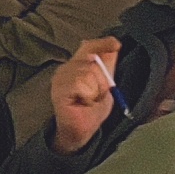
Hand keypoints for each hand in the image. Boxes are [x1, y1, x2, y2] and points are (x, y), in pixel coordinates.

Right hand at [50, 35, 121, 155]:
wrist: (81, 129)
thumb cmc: (91, 108)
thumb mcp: (105, 84)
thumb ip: (107, 65)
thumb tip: (114, 47)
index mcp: (76, 64)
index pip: (89, 46)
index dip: (103, 43)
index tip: (116, 44)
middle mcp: (65, 68)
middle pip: (92, 60)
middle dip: (101, 79)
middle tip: (95, 94)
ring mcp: (60, 78)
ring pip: (87, 72)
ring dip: (94, 89)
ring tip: (88, 99)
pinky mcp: (58, 89)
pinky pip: (80, 83)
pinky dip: (86, 95)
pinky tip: (81, 102)